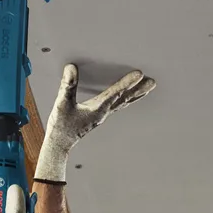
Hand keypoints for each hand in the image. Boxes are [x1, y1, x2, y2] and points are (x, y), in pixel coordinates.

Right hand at [34, 64, 155, 181]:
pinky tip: (128, 97)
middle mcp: (103, 112)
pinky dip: (127, 100)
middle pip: (125, 99)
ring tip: (148, 88)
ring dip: (136, 95)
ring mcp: (102, 115)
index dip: (127, 82)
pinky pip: (118, 106)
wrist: (59, 143)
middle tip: (152, 82)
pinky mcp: (99, 116)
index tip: (139, 74)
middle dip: (139, 89)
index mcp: (97, 108)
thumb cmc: (61, 126)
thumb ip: (67, 86)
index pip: (115, 93)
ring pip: (124, 103)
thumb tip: (71, 69)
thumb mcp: (61, 103)